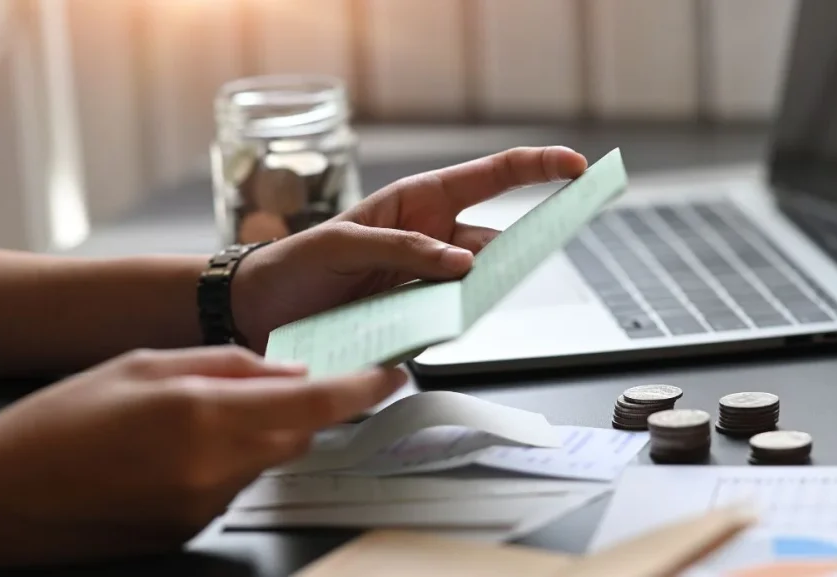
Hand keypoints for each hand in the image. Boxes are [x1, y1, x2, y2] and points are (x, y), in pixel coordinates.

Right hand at [0, 346, 404, 564]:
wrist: (4, 499)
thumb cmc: (61, 423)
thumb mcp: (145, 364)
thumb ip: (228, 364)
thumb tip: (288, 370)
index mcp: (206, 415)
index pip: (316, 403)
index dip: (364, 388)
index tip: (392, 375)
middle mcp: (216, 467)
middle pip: (299, 435)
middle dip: (298, 408)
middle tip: (262, 386)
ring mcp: (207, 506)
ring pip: (267, 460)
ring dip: (254, 435)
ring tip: (188, 421)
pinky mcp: (194, 529)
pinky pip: (235, 486)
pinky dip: (226, 463)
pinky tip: (173, 454)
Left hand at [232, 146, 587, 351]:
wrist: (261, 314)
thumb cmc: (295, 264)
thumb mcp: (342, 244)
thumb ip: (402, 248)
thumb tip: (462, 262)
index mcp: (419, 203)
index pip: (492, 177)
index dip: (537, 168)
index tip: (575, 167)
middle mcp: (432, 240)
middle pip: (499, 236)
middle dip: (527, 241)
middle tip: (547, 246)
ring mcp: (428, 282)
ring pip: (479, 284)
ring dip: (482, 291)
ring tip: (459, 296)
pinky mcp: (420, 319)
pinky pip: (452, 320)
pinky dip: (452, 324)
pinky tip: (428, 324)